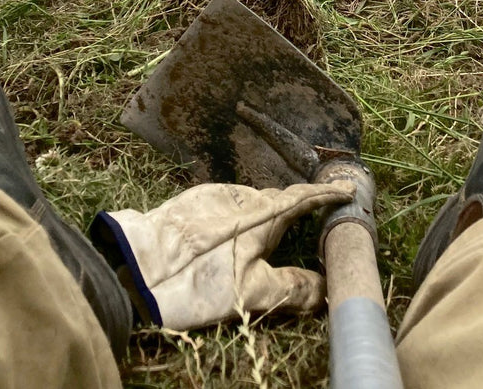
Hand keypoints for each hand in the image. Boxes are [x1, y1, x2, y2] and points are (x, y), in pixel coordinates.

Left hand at [91, 179, 353, 329]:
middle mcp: (241, 196)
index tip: (347, 188)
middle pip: (279, 199)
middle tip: (318, 216)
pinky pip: (230, 205)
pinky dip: (244, 217)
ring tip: (278, 234)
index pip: (304, 198)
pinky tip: (239, 237)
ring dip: (268, 215)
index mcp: (262, 213)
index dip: (327, 194)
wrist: (135, 268)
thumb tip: (325, 289)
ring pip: (252, 203)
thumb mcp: (251, 293)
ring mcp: (215, 196)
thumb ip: (292, 289)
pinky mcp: (193, 203)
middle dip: (300, 206)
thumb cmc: (196, 280)